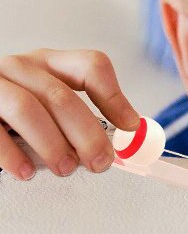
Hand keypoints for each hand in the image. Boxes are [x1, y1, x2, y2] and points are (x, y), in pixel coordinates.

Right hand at [0, 48, 140, 180]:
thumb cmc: (14, 106)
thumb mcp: (47, 98)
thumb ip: (77, 112)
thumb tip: (121, 138)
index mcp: (51, 62)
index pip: (91, 66)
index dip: (114, 96)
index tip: (130, 126)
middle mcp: (23, 67)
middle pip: (62, 96)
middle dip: (86, 133)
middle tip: (100, 161)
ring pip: (28, 109)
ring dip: (52, 143)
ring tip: (66, 168)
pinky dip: (12, 154)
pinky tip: (26, 172)